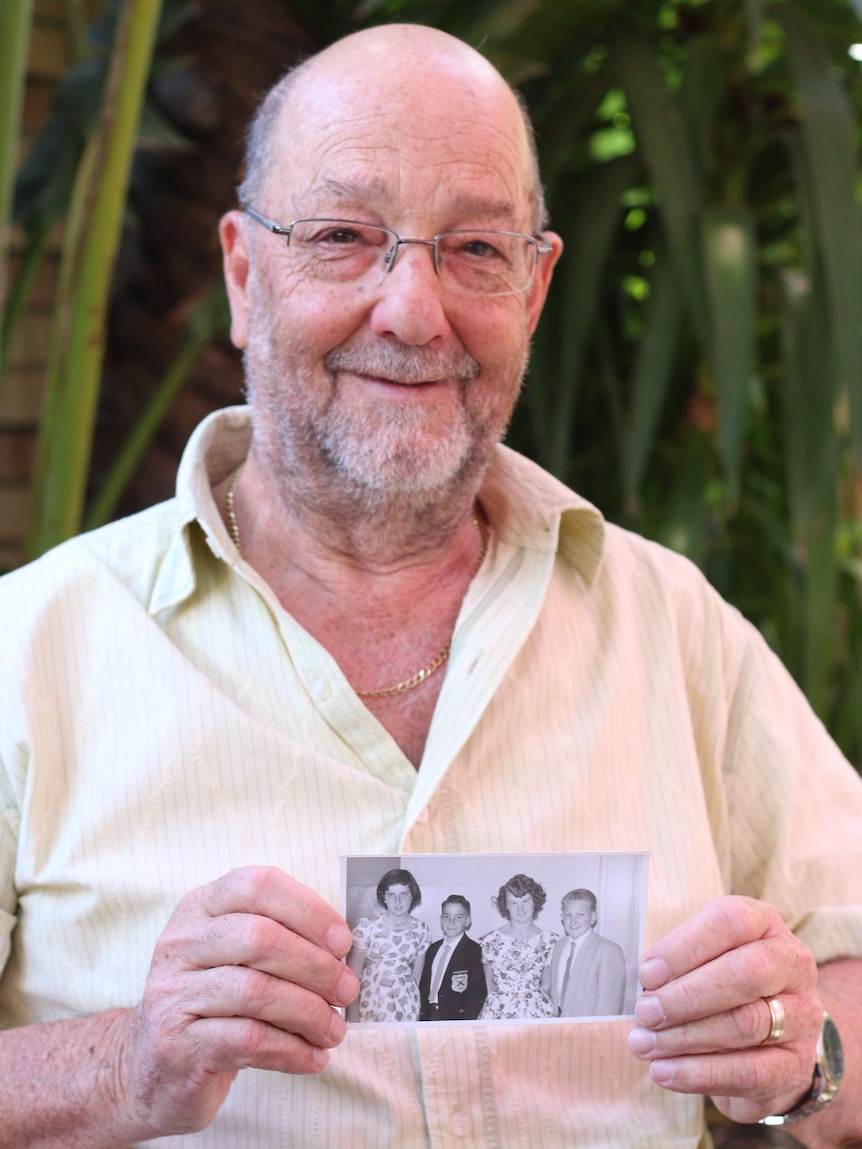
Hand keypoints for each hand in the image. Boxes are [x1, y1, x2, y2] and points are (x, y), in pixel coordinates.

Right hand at [118, 866, 358, 1139]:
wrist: (148, 1069)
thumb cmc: (212, 1003)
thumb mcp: (233, 957)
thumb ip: (279, 940)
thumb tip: (344, 951)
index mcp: (200, 908)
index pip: (256, 885)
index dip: (307, 909)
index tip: (343, 941)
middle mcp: (180, 944)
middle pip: (259, 938)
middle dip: (315, 966)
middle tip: (347, 991)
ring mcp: (173, 994)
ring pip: (256, 991)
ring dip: (309, 1012)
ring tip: (335, 1030)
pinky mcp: (178, 1045)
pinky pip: (248, 1041)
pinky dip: (292, 1049)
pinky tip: (313, 1057)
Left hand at [627, 896, 821, 1122]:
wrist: (768, 1041)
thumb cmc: (720, 985)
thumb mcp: (703, 958)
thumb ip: (676, 963)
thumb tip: (643, 983)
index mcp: (763, 924)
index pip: (729, 922)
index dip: (686, 947)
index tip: (647, 973)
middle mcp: (791, 964)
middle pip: (746, 973)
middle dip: (686, 995)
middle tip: (644, 1012)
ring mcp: (802, 1015)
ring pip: (745, 1024)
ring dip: (685, 1037)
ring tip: (644, 1044)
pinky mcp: (796, 1065)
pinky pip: (748, 1072)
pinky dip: (699, 1073)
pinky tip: (664, 1071)